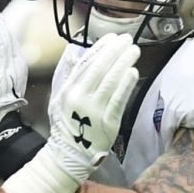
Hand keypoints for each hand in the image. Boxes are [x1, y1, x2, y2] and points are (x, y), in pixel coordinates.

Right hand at [44, 32, 139, 179]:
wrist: (70, 155)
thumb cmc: (66, 124)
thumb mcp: (59, 98)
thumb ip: (69, 75)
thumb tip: (74, 53)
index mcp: (68, 90)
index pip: (86, 64)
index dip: (100, 48)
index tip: (111, 37)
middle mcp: (80, 99)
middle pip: (100, 69)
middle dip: (115, 51)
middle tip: (127, 39)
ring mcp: (95, 111)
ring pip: (111, 81)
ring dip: (124, 63)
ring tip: (134, 50)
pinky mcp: (108, 122)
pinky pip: (119, 100)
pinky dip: (126, 84)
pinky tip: (133, 71)